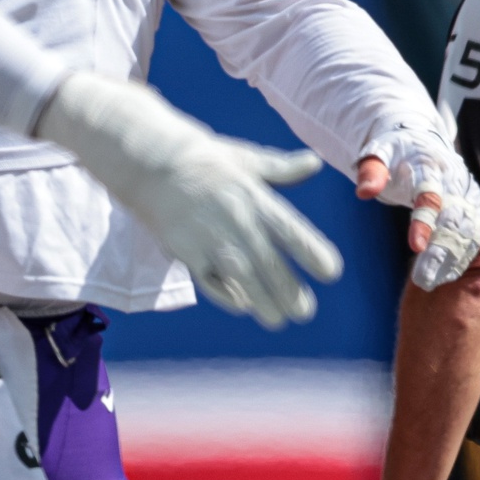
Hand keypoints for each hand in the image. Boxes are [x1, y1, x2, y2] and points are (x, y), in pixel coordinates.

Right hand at [36, 72, 343, 328]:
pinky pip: (208, 278)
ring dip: (261, 300)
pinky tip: (242, 306)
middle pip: (267, 261)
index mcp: (252, 196)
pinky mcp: (184, 248)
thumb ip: (280, 168)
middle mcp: (234, 218)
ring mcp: (208, 235)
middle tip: (305, 311)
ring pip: (240, 275)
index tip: (331, 271)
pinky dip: (225, 294)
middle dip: (288, 289)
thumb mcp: (244, 159)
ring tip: (277, 320)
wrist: (149, 160)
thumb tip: (314, 162)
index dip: (311, 251)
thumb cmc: (202, 159)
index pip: (289, 229)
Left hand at [356, 128, 479, 289]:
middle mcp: (453, 179)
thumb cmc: (394, 149)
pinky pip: (475, 230)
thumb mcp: (378, 152)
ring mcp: (466, 191)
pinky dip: (465, 251)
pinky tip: (451, 272)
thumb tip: (364, 192)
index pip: (429, 196)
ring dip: (455, 255)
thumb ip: (372, 170)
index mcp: (429, 165)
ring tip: (436, 280)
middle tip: (425, 278)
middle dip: (441, 249)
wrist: (419, 137)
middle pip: (452, 218)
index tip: (416, 247)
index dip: (424, 222)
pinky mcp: (472, 201)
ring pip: (468, 227)